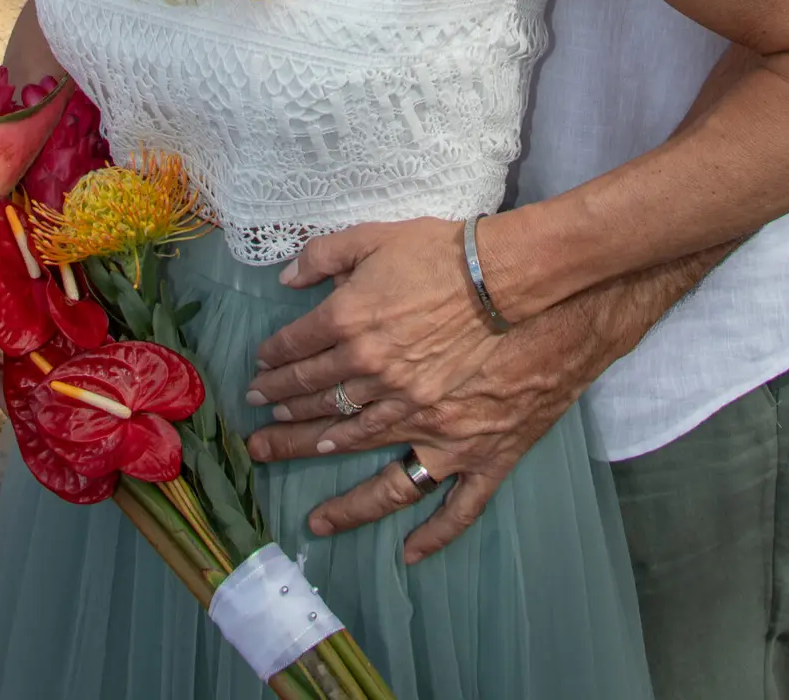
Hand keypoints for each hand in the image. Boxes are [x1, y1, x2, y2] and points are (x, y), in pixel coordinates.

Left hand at [249, 255, 721, 562]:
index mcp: (353, 330)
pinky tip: (408, 553)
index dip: (272, 365)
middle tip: (257, 439)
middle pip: (319, 408)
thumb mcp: (381, 234)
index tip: (259, 376)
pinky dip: (433, 534)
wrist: (531, 283)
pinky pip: (453, 505)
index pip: (298, 353)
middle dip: (282, 423)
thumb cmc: (456, 254)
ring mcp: (429, 426)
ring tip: (304, 500)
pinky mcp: (476, 450)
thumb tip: (286, 280)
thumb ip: (326, 255)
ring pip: (367, 461)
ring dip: (331, 479)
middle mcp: (381, 386)